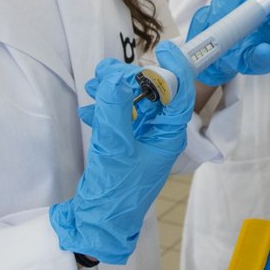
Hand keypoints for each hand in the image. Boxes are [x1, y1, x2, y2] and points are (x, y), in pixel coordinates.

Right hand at [49, 44, 193, 263]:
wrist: (97, 222)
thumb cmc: (115, 191)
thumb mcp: (115, 147)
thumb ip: (115, 109)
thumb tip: (116, 75)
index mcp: (169, 135)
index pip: (181, 93)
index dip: (175, 67)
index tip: (163, 48)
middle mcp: (159, 134)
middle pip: (153, 93)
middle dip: (131, 78)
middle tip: (105, 71)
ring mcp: (142, 138)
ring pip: (133, 103)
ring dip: (113, 92)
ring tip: (92, 87)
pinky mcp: (126, 143)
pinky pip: (120, 116)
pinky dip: (105, 109)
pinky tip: (89, 110)